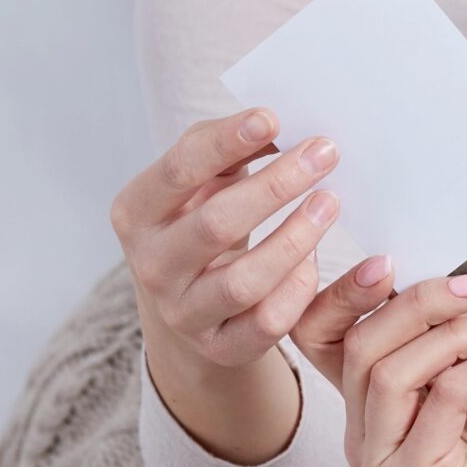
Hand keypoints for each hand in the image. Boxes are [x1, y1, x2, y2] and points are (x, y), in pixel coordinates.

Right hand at [113, 107, 343, 369]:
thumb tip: (277, 124)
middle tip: (325, 153)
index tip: (272, 118)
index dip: (224, 142)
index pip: (179, 171)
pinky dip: (299, 288)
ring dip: (296, 238)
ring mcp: (183, 312)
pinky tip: (315, 259)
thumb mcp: (202, 181)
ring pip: (245, 281)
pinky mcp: (220, 347)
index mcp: (136, 212)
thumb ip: (228, 147)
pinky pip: (269, 322)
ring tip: (330, 202)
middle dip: (276, 185)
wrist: (189, 303)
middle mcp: (152, 266)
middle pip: (216, 224)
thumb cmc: (202, 219)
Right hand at [305, 269, 466, 466]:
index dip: (342, 294)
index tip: (391, 262)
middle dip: (422, 302)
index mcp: (373, 404)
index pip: (321, 340)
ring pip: (390, 371)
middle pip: (359, 346)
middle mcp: (365, 437)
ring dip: (461, 335)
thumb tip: (425, 280)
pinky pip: (441, 398)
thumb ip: (443, 332)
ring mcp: (382, 466)